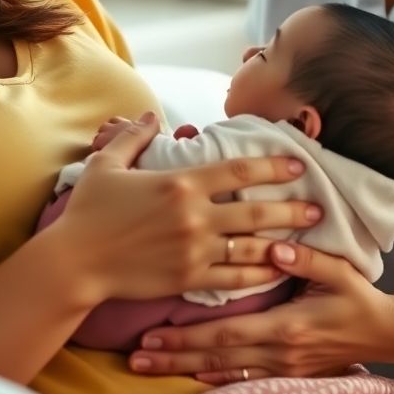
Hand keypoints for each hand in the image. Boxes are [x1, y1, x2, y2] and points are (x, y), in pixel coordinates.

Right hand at [51, 113, 322, 305]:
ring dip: (283, 243)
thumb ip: (132, 137)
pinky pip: (234, 278)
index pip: (237, 170)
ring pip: (251, 246)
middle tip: (317, 208)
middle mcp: (195, 216)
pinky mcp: (189, 279)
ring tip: (308, 242)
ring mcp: (194, 250)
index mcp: (181, 183)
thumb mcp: (107, 164)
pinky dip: (260, 275)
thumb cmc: (89, 211)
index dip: (271, 165)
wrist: (76, 261)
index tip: (296, 164)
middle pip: (255, 210)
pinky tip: (277, 271)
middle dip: (290, 208)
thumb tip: (148, 114)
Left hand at [127, 241, 393, 381]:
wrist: (387, 333)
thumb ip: (307, 260)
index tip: (154, 334)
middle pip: (216, 357)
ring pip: (225, 372)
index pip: (227, 333)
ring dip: (185, 368)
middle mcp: (279, 351)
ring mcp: (283, 367)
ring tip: (150, 365)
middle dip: (174, 357)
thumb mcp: (339, 271)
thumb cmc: (360, 296)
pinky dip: (215, 377)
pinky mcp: (287, 373)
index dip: (189, 337)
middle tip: (137, 355)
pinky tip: (190, 375)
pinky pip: (244, 379)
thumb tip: (274, 248)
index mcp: (286, 325)